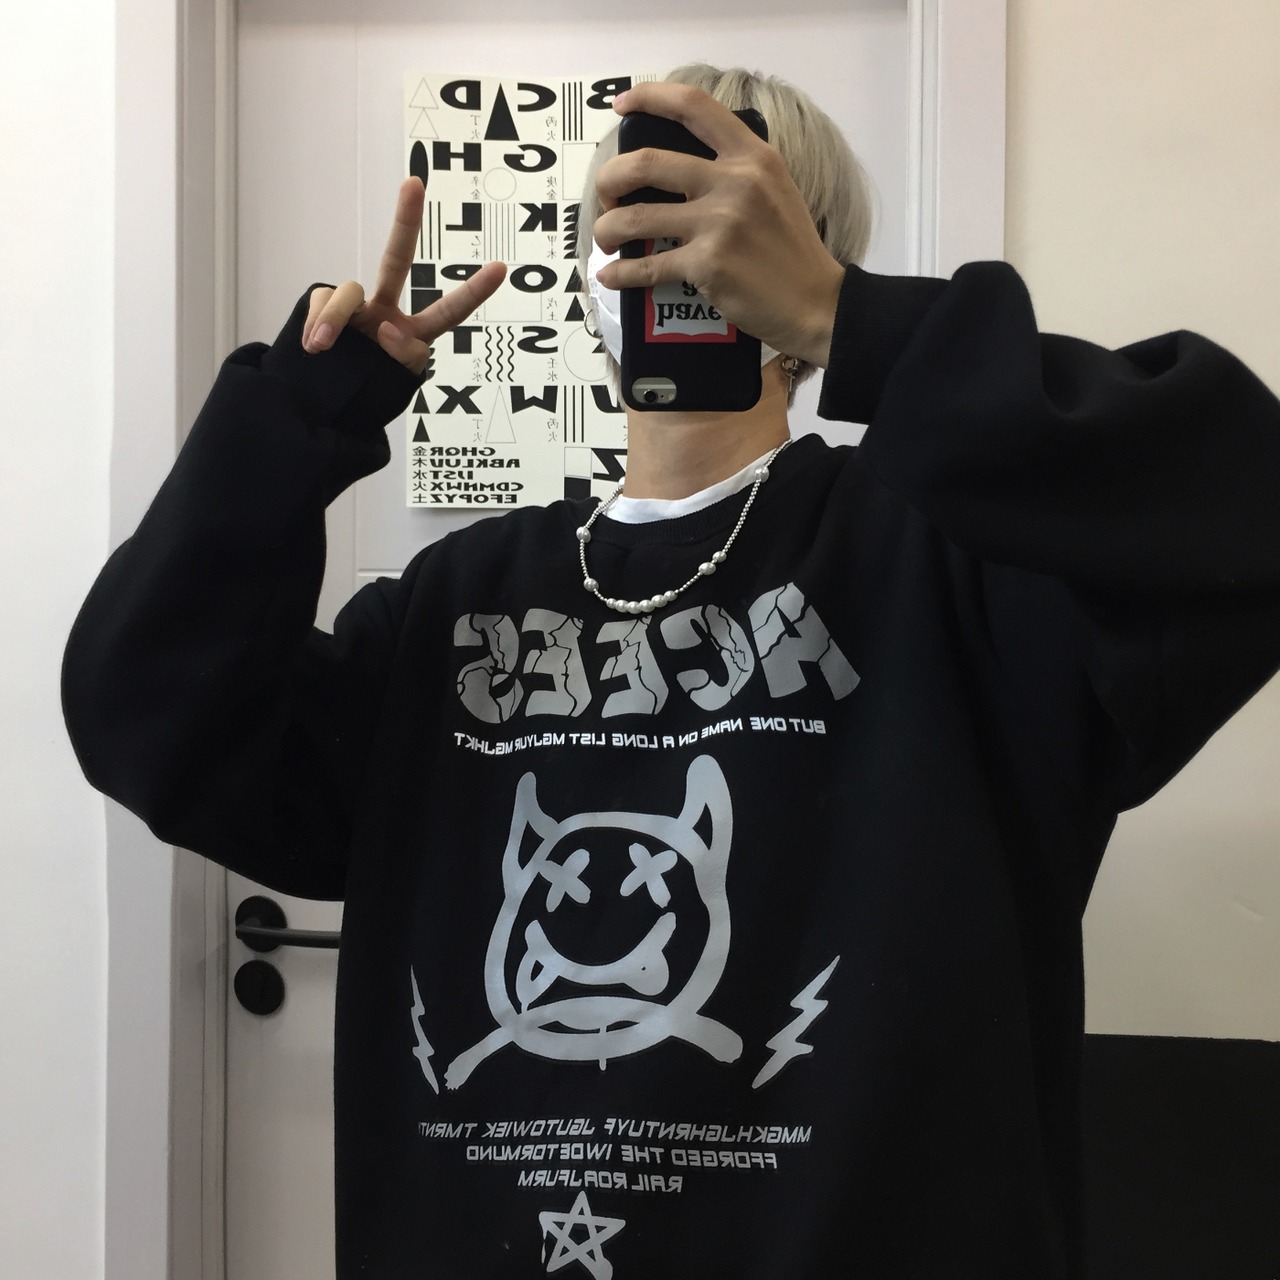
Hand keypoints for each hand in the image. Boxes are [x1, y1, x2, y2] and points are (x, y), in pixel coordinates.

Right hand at [303, 178, 505, 373]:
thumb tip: (383, 325)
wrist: (317, 403)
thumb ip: (401, 356)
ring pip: (348, 291)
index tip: (502, 269)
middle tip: (414, 183)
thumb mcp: (393, 384)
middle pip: (395, 259)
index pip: (449, 312)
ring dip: (334, 318)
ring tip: (321, 346)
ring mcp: (355, 307)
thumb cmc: (362, 393)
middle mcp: (385, 311)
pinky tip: (312, 348)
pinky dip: (316, 323)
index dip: (473, 292)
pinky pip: (321, 302)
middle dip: (405, 222)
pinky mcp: (323, 306)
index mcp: (413, 333)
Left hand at [591, 83, 844, 368]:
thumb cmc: (792, 252)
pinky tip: (611, 276)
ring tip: (605, 239)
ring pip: (636, 217)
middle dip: (610, 178)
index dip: (649, 97)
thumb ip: (735, 172)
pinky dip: (622, 274)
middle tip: (605, 197)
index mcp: (751, 156)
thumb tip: (680, 172)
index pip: (694, 107)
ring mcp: (719, 223)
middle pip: (646, 162)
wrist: (815, 303)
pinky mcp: (707, 264)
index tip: (621, 105)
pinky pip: (648, 266)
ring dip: (607, 229)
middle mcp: (734, 181)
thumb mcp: (775, 191)